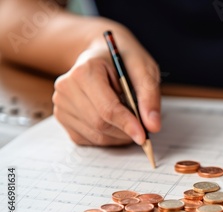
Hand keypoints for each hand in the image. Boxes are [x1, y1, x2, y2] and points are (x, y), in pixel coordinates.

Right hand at [52, 31, 160, 145]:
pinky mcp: (62, 117)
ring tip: (131, 122)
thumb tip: (153, 126)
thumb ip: (149, 97)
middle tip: (143, 128)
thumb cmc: (124, 60)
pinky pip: (88, 139)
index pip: (107, 108)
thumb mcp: (144, 70)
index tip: (144, 137)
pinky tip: (116, 124)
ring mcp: (61, 103)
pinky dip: (107, 138)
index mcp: (85, 71)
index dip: (127, 124)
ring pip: (95, 135)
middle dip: (125, 131)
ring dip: (118, 137)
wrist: (101, 53)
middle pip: (100, 124)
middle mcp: (67, 87)